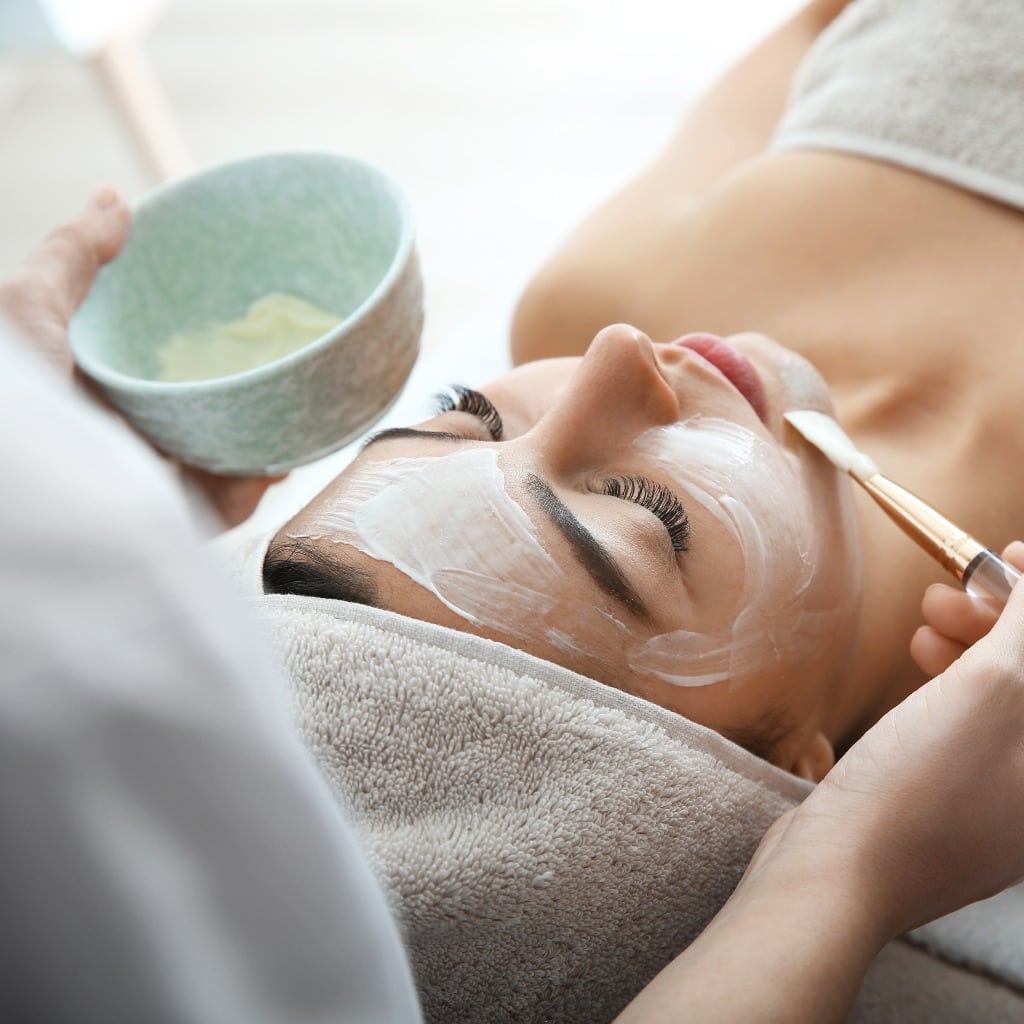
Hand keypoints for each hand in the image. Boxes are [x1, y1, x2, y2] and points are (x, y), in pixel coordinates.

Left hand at [0, 190, 284, 526]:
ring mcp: (151, 486)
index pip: (152, 361)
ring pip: (221, 456)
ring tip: (297, 402)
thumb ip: (71, 255)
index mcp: (91, 390)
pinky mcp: (174, 523)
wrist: (32, 491)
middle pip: (196, 408)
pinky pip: (230, 504)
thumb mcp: (24, 308)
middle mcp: (121, 438)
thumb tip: (116, 197)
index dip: (191, 337)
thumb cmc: (14, 403)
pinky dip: (258, 479)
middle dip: (240, 389)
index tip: (230, 314)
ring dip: (262, 433)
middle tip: (278, 358)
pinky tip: (281, 452)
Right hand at [750, 555, 1023, 941]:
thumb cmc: (920, 791)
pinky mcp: (957, 800)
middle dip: (1005, 621)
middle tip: (959, 585)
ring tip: (927, 615)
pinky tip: (919, 654)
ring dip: (974, 645)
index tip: (1011, 558)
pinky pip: (973, 724)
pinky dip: (952, 683)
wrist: (836, 873)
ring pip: (1005, 700)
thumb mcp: (988, 692)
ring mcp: (1005, 800)